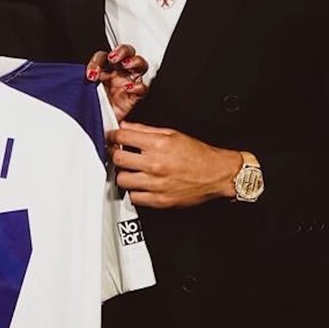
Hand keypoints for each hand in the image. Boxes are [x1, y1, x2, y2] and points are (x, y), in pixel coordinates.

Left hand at [86, 44, 147, 122]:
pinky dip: (138, 86)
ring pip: (140, 65)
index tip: (91, 74)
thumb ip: (84, 82)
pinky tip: (129, 87)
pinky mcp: (134, 97)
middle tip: (114, 57)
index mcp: (104, 68)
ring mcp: (128, 83)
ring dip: (135, 61)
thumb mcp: (84, 91)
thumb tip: (83, 79)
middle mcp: (118, 73)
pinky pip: (142, 88)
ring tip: (127, 64)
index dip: (97, 62)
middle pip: (126, 52)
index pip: (102, 56)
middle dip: (122, 51)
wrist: (98, 125)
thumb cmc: (92, 106)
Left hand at [107, 122, 241, 206]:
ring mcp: (156, 184)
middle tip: (117, 153)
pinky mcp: (160, 200)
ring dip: (123, 174)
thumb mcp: (172, 134)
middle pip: (118, 159)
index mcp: (158, 144)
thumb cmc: (198, 154)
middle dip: (115, 154)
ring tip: (130, 170)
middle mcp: (155, 164)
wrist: (217, 174)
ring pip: (122, 180)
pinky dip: (134, 191)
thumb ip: (146, 130)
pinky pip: (134, 197)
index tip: (111, 138)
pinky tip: (139, 184)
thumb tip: (126, 127)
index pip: (122, 137)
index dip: (113, 136)